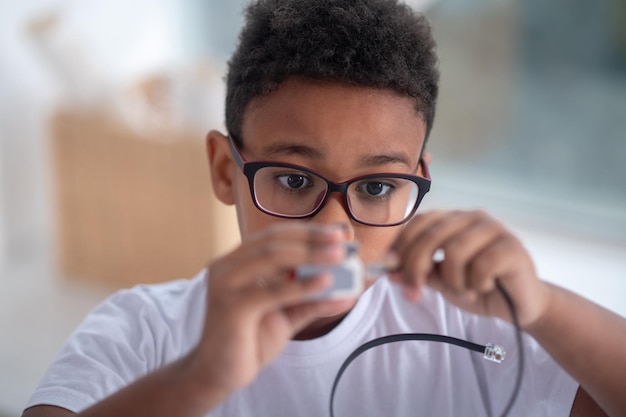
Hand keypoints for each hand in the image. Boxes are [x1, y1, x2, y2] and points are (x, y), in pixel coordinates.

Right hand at [183, 222, 352, 400]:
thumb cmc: (250, 340)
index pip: (274, 236)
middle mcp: (227, 266)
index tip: (338, 233)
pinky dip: (302, 285)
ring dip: (311, 255)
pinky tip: (325, 282)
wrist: (218, 374)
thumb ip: (311, 300)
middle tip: (342, 241)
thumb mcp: (286, 315)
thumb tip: (348, 292)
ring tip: (340, 257)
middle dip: (312, 238)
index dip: (307, 232)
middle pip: (274, 241)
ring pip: (272, 257)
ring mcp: (226, 284)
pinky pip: (272, 290)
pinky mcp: (231, 306)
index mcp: (237, 262)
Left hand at [389, 210, 549, 327]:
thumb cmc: (478, 288)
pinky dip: (475, 284)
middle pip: (431, 237)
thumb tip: (388, 271)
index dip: (400, 248)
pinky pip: (480, 266)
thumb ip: (418, 273)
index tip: (390, 273)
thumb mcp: (441, 280)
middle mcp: (472, 217)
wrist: (520, 306)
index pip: (418, 223)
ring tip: (464, 292)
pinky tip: (484, 288)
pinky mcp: (512, 247)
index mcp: (453, 219)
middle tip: (415, 294)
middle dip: (416, 269)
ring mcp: (494, 229)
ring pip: (454, 253)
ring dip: (453, 281)